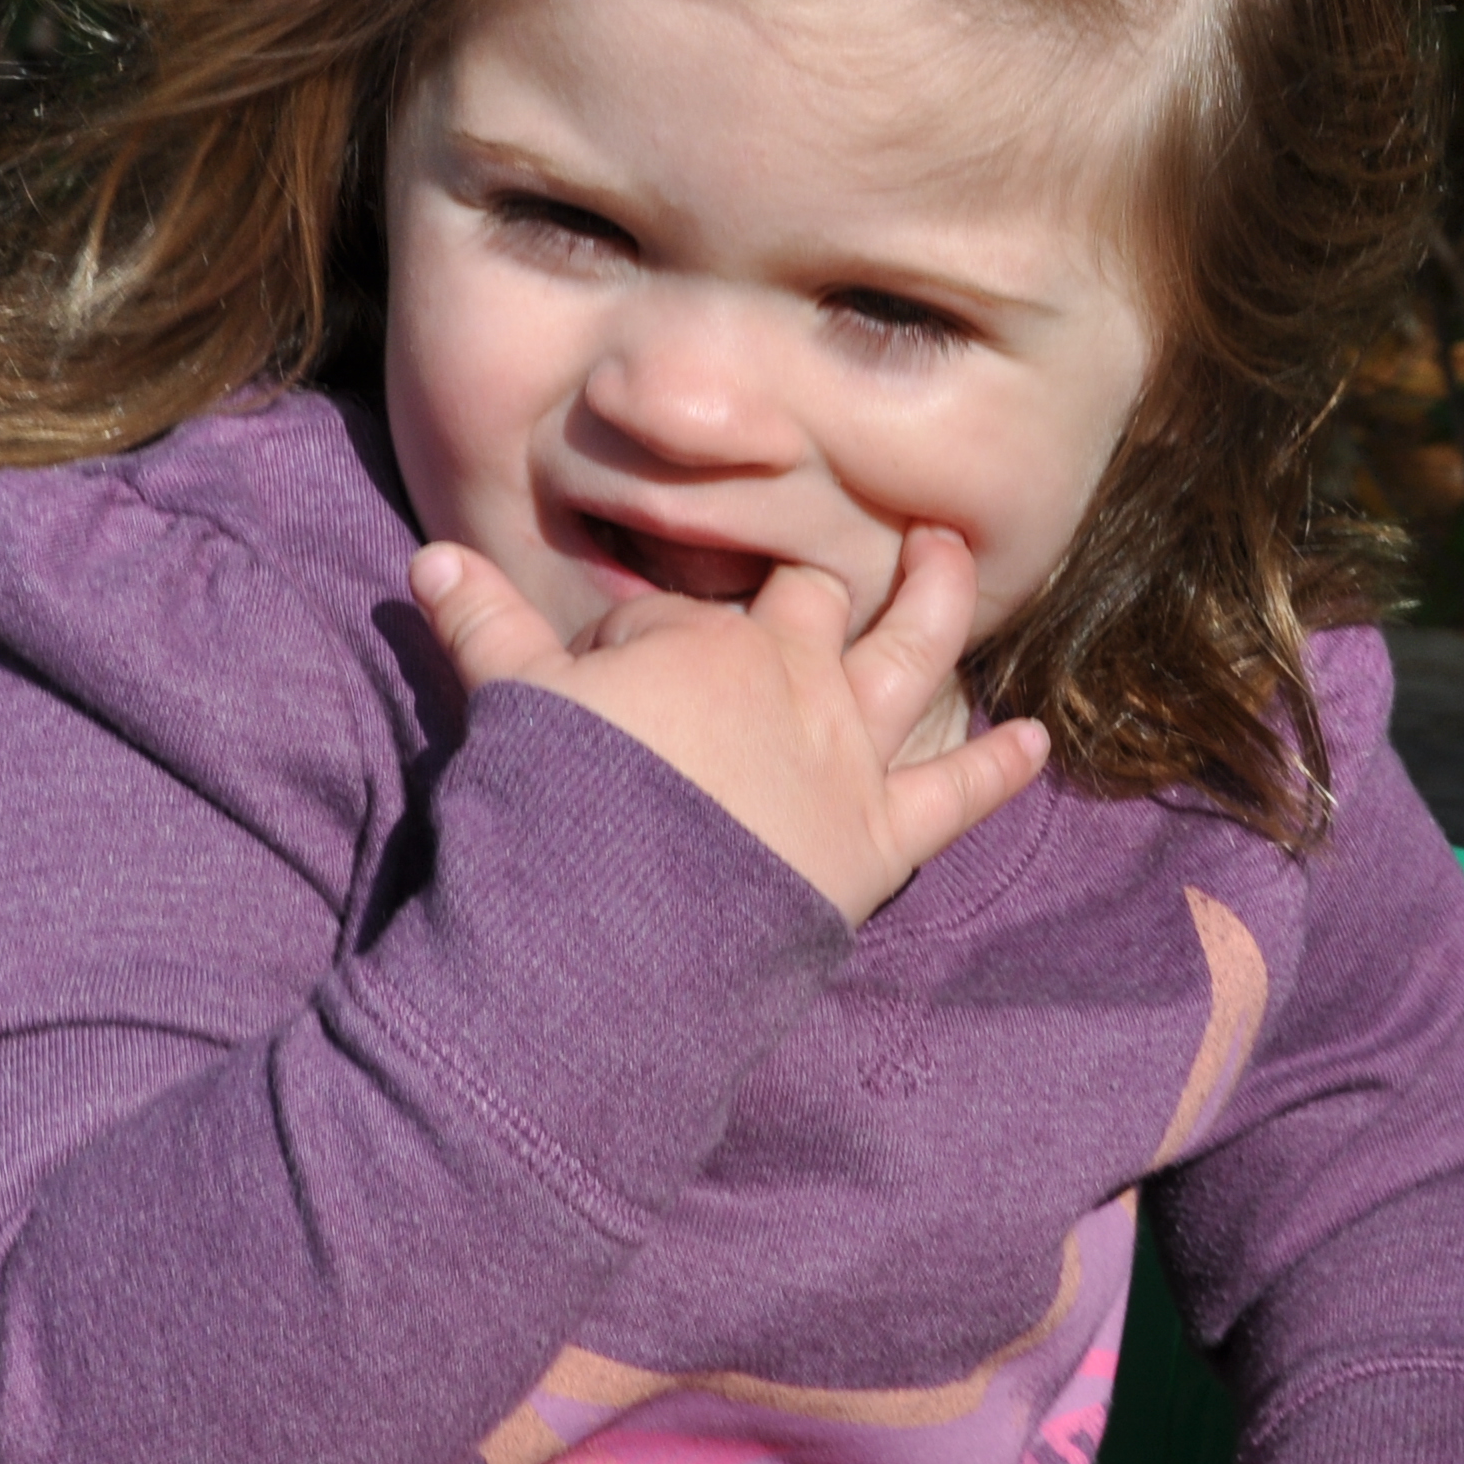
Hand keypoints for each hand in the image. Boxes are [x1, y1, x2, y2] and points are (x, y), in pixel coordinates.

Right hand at [410, 527, 1046, 925]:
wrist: (615, 923)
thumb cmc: (556, 804)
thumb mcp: (510, 704)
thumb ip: (482, 627)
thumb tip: (428, 558)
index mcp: (708, 641)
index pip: (692, 612)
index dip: (657, 636)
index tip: (621, 676)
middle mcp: (795, 679)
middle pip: (820, 603)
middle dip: (829, 575)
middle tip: (856, 541)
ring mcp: (847, 755)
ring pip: (912, 654)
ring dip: (939, 599)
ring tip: (953, 556)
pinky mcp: (883, 837)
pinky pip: (958, 795)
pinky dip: (1000, 766)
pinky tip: (1036, 741)